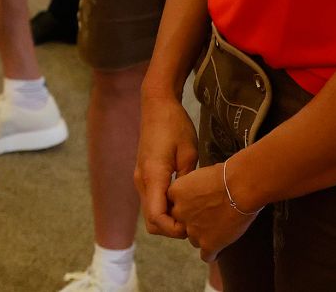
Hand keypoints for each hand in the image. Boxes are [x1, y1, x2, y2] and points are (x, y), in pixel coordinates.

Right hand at [136, 94, 198, 238]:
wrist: (157, 105)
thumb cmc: (175, 125)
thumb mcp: (189, 152)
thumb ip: (186, 182)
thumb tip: (189, 206)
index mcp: (153, 175)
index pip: (156, 217)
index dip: (173, 229)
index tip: (192, 227)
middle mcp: (142, 181)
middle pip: (151, 221)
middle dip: (171, 229)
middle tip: (195, 223)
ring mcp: (140, 178)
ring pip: (150, 213)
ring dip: (168, 219)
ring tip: (191, 213)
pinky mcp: (143, 175)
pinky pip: (151, 201)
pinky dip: (164, 209)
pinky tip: (182, 202)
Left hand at [168, 158, 259, 261]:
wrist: (240, 187)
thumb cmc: (226, 175)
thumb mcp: (201, 175)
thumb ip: (194, 187)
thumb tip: (199, 193)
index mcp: (177, 192)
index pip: (174, 203)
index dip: (186, 204)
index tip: (197, 204)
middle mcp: (180, 213)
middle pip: (181, 223)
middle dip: (192, 221)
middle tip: (208, 217)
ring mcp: (193, 231)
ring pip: (194, 239)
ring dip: (203, 236)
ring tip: (218, 230)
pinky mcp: (208, 244)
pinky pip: (206, 255)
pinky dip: (212, 252)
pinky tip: (219, 247)